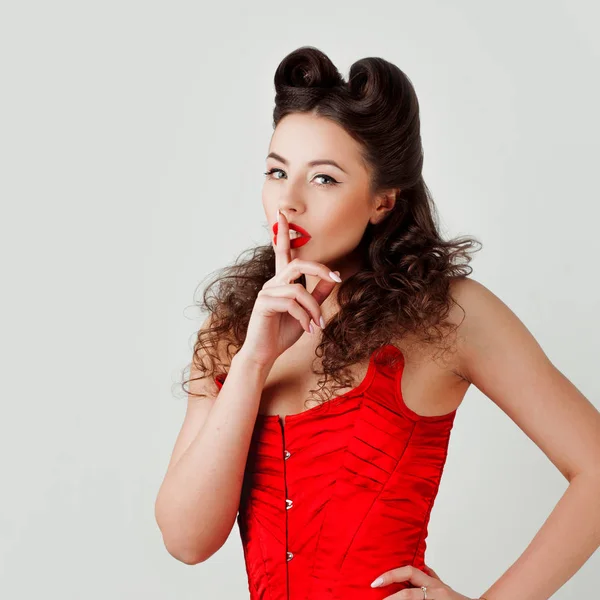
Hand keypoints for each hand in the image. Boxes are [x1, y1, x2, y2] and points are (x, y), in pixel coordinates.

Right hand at [240, 209, 340, 367]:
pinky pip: (291, 303)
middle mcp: (272, 283)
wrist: (265, 354)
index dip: (282, 233)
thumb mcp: (307, 312)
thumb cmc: (282, 332)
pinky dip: (305, 317)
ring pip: (298, 289)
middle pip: (297, 263)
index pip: (282, 252)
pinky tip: (308, 329)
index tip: (282, 214)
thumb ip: (319, 294)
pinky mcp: (264, 304)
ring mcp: (266, 292)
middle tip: (336, 279)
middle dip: (319, 269)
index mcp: (281, 282)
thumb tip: (335, 278)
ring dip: (314, 308)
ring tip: (318, 325)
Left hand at [370, 564, 474, 598]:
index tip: (376, 581)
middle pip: (409, 594)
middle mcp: (436, 593)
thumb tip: (421, 565)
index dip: (391, 575)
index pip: (409, 571)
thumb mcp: (443, 586)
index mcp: (433, 583)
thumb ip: (431, 576)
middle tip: (377, 599)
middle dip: (391, 598)